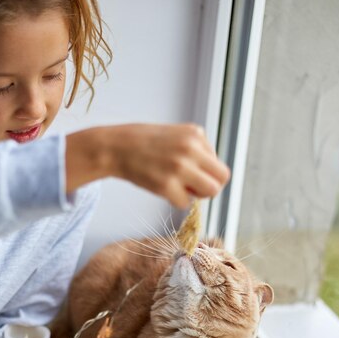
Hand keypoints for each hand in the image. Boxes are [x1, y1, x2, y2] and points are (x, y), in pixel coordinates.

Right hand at [66, 123, 229, 208]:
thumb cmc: (145, 142)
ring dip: (197, 195)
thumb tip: (213, 172)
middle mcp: (191, 150)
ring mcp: (179, 168)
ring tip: (180, 188)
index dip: (210, 174)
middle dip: (210, 187)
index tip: (195, 175)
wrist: (116, 147)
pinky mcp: (166, 185)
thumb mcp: (177, 134)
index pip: (220, 164)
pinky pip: (185, 203)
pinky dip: (176, 200)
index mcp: (196, 135)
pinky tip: (163, 188)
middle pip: (222, 179)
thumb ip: (197, 149)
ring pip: (209, 192)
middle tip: (194, 187)